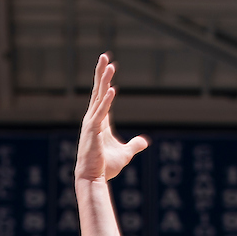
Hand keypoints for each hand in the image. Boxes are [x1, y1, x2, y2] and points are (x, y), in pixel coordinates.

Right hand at [76, 54, 147, 182]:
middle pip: (98, 91)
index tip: (110, 66)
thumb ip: (135, 145)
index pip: (102, 97)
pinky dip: (106, 102)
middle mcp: (94, 119)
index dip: (105, 81)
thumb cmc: (105, 167)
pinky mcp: (92, 131)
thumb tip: (145, 141)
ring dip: (104, 81)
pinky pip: (100, 113)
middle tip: (105, 56)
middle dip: (101, 73)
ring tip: (110, 66)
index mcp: (100, 122)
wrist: (93, 179)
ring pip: (98, 98)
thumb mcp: (125, 153)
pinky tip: (112, 90)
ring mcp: (91, 124)